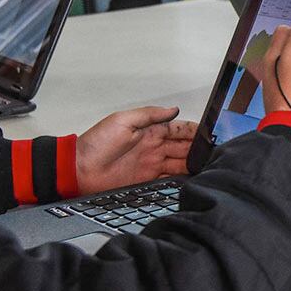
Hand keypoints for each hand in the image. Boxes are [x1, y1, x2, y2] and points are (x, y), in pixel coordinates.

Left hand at [76, 106, 197, 194]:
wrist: (78, 170)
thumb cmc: (96, 144)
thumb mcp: (123, 120)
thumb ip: (150, 114)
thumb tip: (173, 109)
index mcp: (150, 131)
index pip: (179, 129)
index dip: (194, 130)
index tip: (208, 133)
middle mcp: (153, 147)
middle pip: (183, 147)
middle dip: (198, 148)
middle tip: (212, 151)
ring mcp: (151, 165)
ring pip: (179, 163)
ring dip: (192, 164)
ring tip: (206, 165)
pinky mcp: (146, 181)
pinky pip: (168, 179)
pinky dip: (180, 179)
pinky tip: (190, 178)